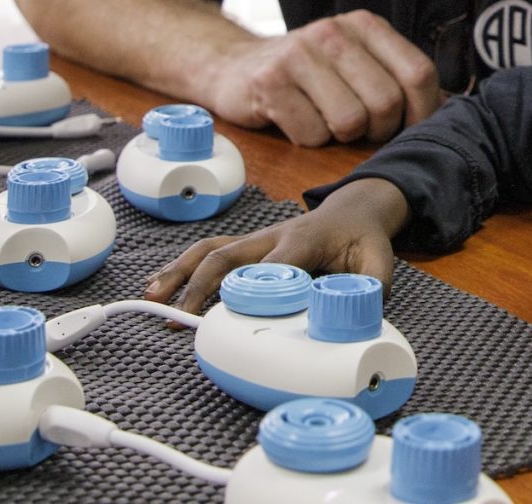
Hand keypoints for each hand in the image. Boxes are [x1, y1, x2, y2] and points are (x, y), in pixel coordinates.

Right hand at [142, 178, 410, 313]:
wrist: (351, 211)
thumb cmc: (362, 240)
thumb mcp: (380, 262)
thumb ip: (373, 288)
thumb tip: (356, 317)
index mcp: (304, 241)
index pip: (273, 265)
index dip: (253, 289)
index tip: (233, 319)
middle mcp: (272, 237)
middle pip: (227, 256)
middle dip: (199, 286)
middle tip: (178, 318)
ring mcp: (255, 240)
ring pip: (208, 250)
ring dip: (178, 274)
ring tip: (152, 299)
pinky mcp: (246, 246)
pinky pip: (208, 252)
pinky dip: (181, 269)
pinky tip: (159, 288)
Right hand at [208, 10, 442, 145]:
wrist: (234, 67)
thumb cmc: (309, 75)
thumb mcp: (356, 62)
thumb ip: (397, 79)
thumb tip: (452, 114)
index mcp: (366, 26)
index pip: (419, 73)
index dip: (422, 113)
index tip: (407, 129)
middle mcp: (335, 32)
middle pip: (387, 103)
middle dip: (377, 130)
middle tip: (358, 128)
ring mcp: (299, 54)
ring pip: (350, 122)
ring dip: (341, 137)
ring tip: (325, 121)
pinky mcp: (269, 81)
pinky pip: (311, 134)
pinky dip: (308, 140)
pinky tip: (296, 120)